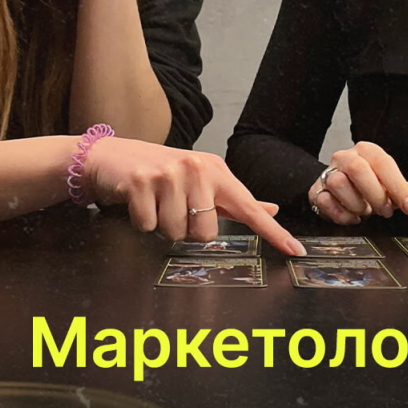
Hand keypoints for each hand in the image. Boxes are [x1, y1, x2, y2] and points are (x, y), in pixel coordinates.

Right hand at [83, 137, 303, 254]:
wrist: (112, 157)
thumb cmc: (161, 172)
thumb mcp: (202, 180)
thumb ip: (235, 199)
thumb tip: (270, 209)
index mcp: (215, 170)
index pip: (249, 208)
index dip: (273, 232)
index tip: (296, 250)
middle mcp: (196, 168)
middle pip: (206, 233)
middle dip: (187, 230)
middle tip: (173, 208)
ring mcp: (168, 174)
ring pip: (176, 233)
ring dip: (162, 226)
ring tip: (155, 203)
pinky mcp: (141, 182)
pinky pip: (149, 226)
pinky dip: (142, 221)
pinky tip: (138, 202)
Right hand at [307, 141, 407, 224]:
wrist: (337, 190)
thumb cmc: (366, 186)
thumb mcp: (387, 184)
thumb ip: (401, 191)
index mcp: (366, 151)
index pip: (384, 163)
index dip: (398, 188)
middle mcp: (345, 157)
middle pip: (357, 169)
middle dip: (375, 195)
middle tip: (385, 211)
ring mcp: (327, 173)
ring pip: (338, 183)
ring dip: (357, 204)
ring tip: (365, 211)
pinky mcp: (315, 191)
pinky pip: (325, 202)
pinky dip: (342, 215)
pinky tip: (352, 217)